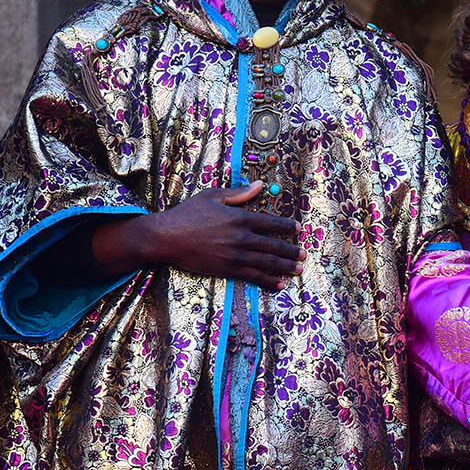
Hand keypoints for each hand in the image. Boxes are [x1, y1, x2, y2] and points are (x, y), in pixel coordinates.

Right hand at [93, 181, 303, 289]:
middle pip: (273, 245)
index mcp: (239, 217)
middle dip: (291, 250)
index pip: (271, 222)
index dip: (287, 226)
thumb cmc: (187, 214)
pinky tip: (279, 284)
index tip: (298, 229)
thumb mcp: (213, 196)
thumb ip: (239, 193)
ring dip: (285, 267)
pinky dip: (268, 281)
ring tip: (298, 269)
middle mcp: (241, 237)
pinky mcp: (226, 269)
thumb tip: (261, 184)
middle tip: (304, 254)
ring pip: (267, 262)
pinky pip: (252, 276)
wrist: (165, 237)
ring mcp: (235, 255)